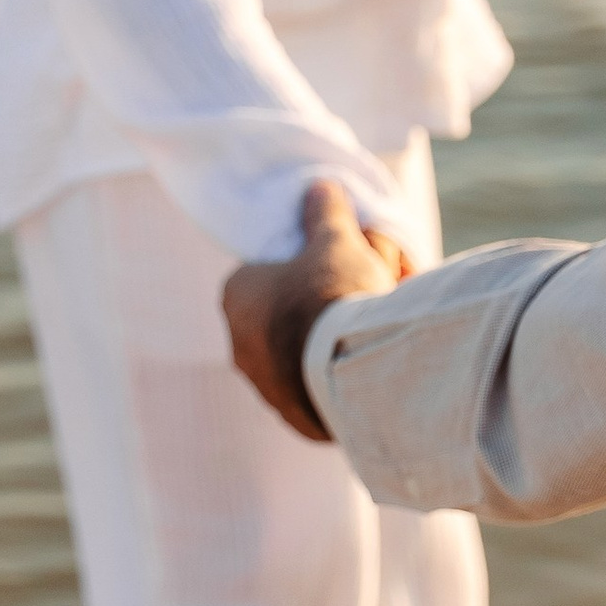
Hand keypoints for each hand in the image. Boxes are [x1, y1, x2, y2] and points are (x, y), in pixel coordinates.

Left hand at [222, 179, 402, 441]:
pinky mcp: (294, 418)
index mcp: (238, 296)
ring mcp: (265, 387)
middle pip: (280, 319)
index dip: (299, 267)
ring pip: (296, 360)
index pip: (262, 275)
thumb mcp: (337, 241)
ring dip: (325, 349)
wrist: (355, 367)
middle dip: (314, 310)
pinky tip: (365, 369)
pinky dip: (335, 382)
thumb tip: (319, 187)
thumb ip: (325, 213)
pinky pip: (314, 394)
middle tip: (357, 299)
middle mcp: (239, 345)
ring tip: (367, 337)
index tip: (331, 266)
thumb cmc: (336, 294)